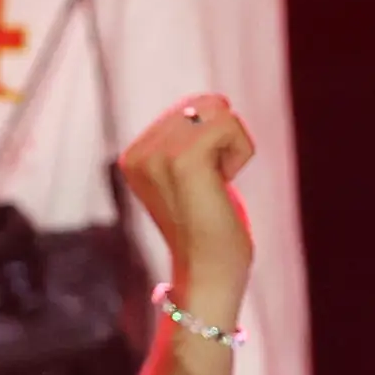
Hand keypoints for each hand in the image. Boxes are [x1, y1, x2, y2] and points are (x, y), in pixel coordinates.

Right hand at [117, 94, 257, 321]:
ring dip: (232, 147)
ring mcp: (158, 155)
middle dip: (223, 140)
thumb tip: (214, 100)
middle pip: (204, 102)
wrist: (208, 274)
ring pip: (218, 109)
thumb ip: (189, 138)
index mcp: (134, 155)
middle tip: (210, 185)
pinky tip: (223, 184)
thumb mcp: (192, 175)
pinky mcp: (184, 159)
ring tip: (215, 185)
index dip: (211, 142)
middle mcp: (139, 152)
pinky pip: (229, 123)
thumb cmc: (210, 230)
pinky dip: (241, 152)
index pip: (191, 106)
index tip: (199, 184)